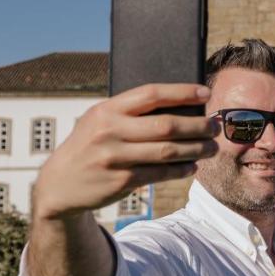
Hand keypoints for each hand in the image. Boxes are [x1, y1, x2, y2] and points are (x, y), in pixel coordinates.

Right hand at [33, 83, 218, 220]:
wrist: (59, 183)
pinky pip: (160, 173)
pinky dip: (181, 170)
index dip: (182, 92)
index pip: (151, 94)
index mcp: (107, 110)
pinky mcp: (121, 181)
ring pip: (167, 151)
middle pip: (166, 125)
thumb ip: (130, 113)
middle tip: (216, 126)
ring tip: (212, 147)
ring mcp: (115, 157)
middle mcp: (110, 131)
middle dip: (198, 126)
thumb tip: (181, 108)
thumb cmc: (90, 144)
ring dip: (196, 149)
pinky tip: (192, 166)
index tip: (206, 93)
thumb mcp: (100, 121)